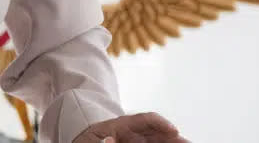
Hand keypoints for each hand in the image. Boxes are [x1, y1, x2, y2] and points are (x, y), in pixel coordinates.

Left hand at [73, 112, 188, 142]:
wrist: (83, 142)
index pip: (145, 118)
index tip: (173, 130)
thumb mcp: (90, 140)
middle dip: (175, 137)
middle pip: (158, 132)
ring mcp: (136, 142)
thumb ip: (102, 141)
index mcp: (121, 125)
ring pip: (159, 141)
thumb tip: (110, 139)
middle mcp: (133, 133)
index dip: (160, 123)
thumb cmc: (86, 141)